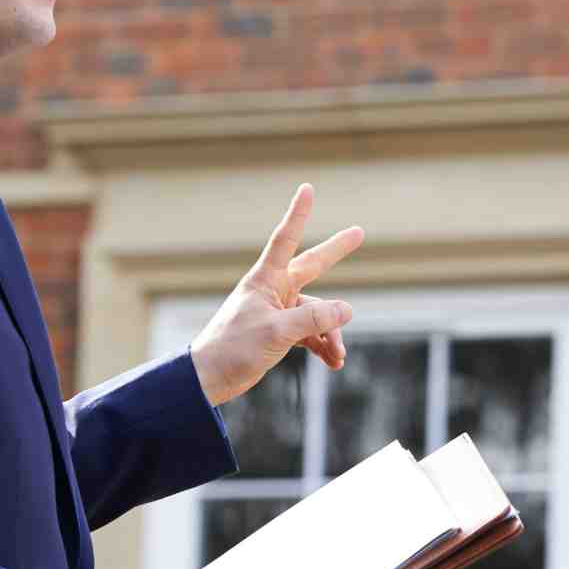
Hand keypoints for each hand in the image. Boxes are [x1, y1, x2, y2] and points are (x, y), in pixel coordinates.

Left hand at [192, 185, 362, 405]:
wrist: (209, 379)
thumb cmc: (233, 348)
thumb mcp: (277, 332)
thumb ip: (314, 319)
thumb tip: (347, 309)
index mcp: (265, 280)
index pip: (285, 240)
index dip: (297, 214)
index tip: (307, 189)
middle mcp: (274, 291)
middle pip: (312, 267)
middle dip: (335, 252)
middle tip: (359, 232)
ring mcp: (278, 312)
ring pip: (317, 313)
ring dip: (331, 332)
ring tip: (338, 355)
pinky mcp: (280, 333)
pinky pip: (311, 334)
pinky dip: (324, 346)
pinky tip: (334, 362)